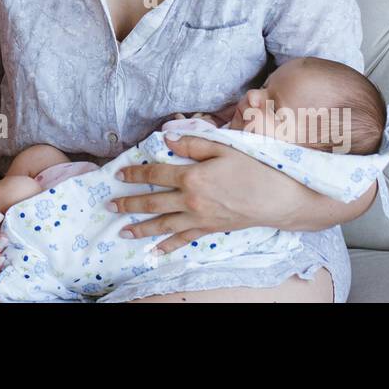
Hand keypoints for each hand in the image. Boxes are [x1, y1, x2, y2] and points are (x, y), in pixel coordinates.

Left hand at [110, 132, 293, 255]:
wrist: (278, 199)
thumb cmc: (253, 168)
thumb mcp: (223, 147)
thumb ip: (193, 143)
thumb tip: (166, 138)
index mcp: (192, 176)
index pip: (156, 173)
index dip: (135, 173)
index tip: (119, 174)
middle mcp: (191, 200)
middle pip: (153, 201)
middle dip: (129, 204)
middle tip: (110, 206)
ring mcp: (200, 218)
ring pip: (163, 224)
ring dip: (141, 228)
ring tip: (122, 231)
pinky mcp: (209, 229)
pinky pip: (184, 239)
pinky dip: (168, 246)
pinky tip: (155, 250)